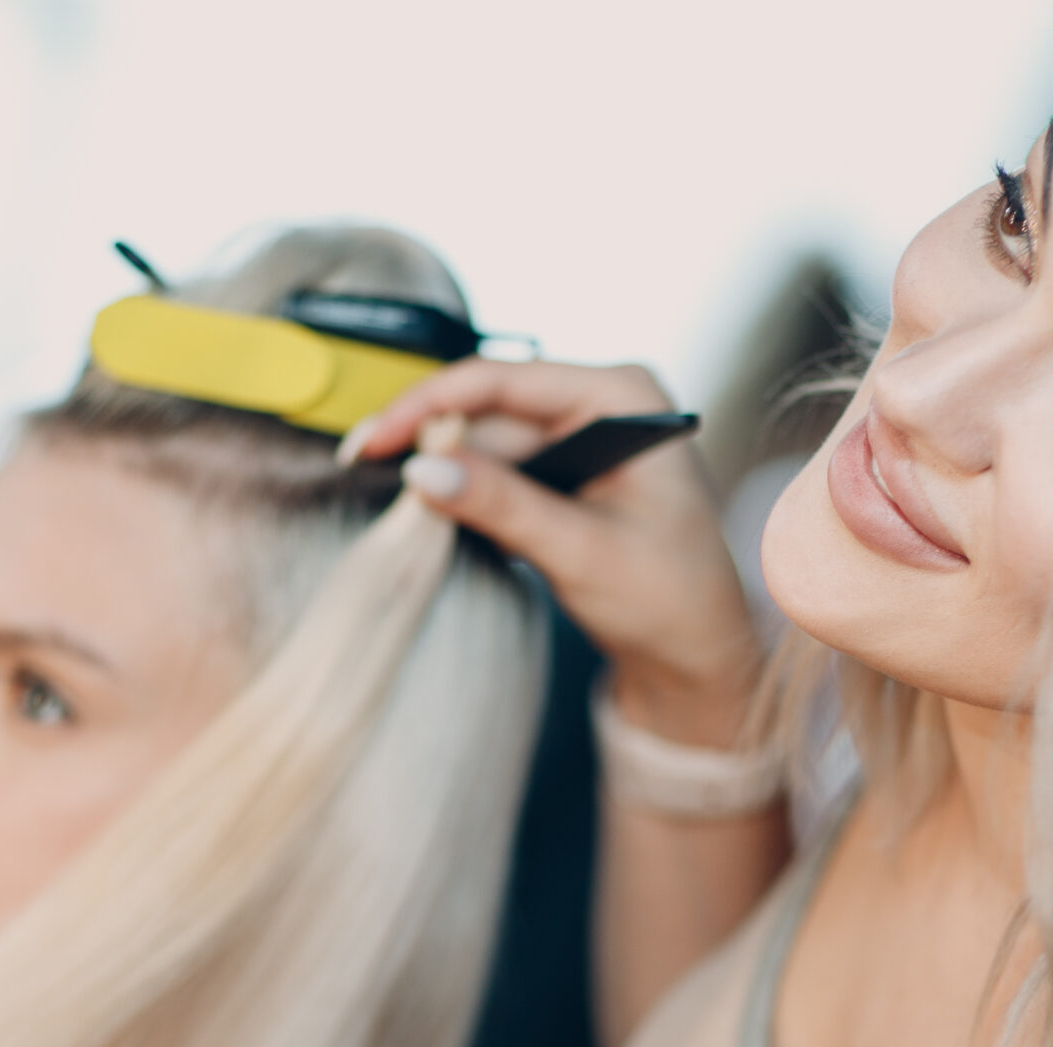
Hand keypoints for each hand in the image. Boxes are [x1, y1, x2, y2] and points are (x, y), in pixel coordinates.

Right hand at [346, 359, 763, 747]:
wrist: (696, 659)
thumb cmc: (670, 600)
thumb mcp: (582, 553)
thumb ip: (504, 506)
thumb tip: (422, 469)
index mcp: (623, 397)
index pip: (506, 380)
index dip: (431, 402)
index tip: (375, 435)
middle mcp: (601, 405)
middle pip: (487, 409)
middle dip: (426, 437)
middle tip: (356, 465)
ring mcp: (580, 440)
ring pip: (485, 444)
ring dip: (440, 471)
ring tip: (386, 495)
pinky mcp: (563, 478)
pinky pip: (497, 475)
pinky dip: (463, 495)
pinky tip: (427, 514)